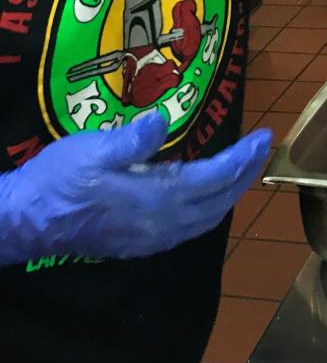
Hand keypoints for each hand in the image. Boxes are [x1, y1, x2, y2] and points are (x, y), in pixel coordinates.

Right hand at [0, 112, 271, 264]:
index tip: (264, 138)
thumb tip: (164, 118)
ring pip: (207, 218)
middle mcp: (163, 225)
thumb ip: (133, 139)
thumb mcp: (92, 149)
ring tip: (242, 168)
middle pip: (220, 201)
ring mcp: (152, 239)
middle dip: (245, 174)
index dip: (242, 159)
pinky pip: (190, 228)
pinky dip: (209, 207)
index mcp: (156, 200)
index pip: (215, 179)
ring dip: (230, 192)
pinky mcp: (140, 243)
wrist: (25, 222)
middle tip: (262, 149)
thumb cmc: (58, 181)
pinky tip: (206, 193)